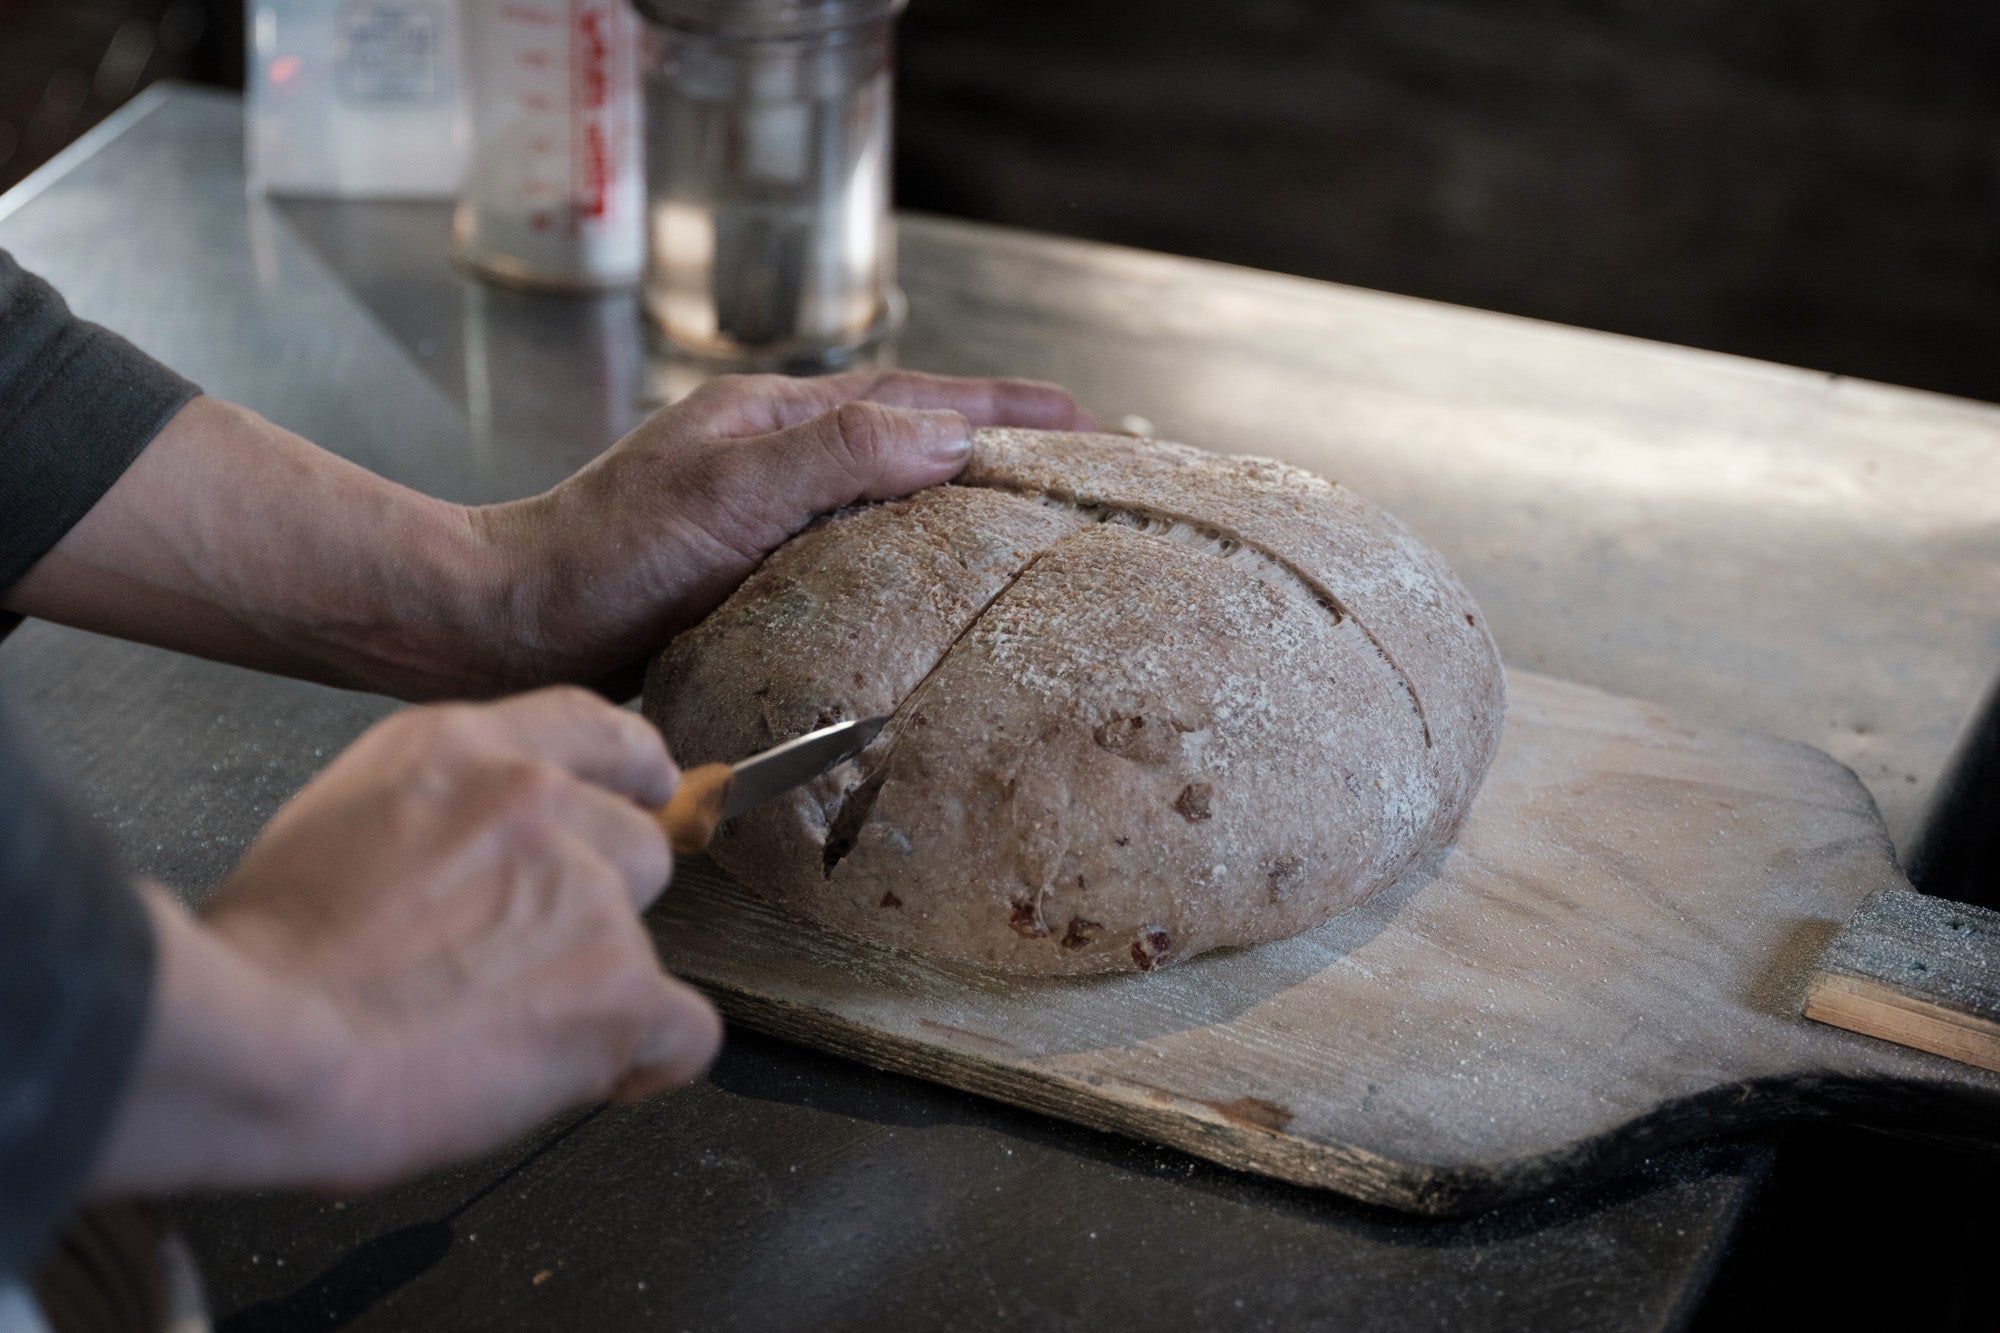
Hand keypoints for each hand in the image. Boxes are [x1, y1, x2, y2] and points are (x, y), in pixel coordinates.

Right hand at [88, 688, 719, 1196]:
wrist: (263, 1047)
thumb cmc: (263, 963)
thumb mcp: (335, 822)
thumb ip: (434, 816)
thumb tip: (475, 859)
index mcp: (462, 750)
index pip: (592, 726)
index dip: (636, 765)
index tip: (655, 787)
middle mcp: (540, 803)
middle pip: (638, 845)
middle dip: (598, 906)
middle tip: (513, 969)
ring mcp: (590, 892)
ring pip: (646, 942)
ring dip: (596, 988)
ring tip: (501, 1035)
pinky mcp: (620, 985)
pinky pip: (686, 1028)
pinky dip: (648, 1060)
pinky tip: (590, 1077)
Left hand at [469, 369, 1099, 694]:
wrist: (504, 627)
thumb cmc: (602, 557)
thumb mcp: (727, 491)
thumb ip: (838, 455)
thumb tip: (952, 438)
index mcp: (775, 420)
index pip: (921, 399)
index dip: (1009, 408)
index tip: (1089, 420)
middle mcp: (774, 458)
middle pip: (913, 435)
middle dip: (999, 443)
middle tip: (1081, 467)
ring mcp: (759, 515)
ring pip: (885, 494)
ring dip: (958, 498)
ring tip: (1027, 521)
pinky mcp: (745, 575)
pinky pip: (852, 553)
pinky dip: (907, 558)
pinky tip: (928, 592)